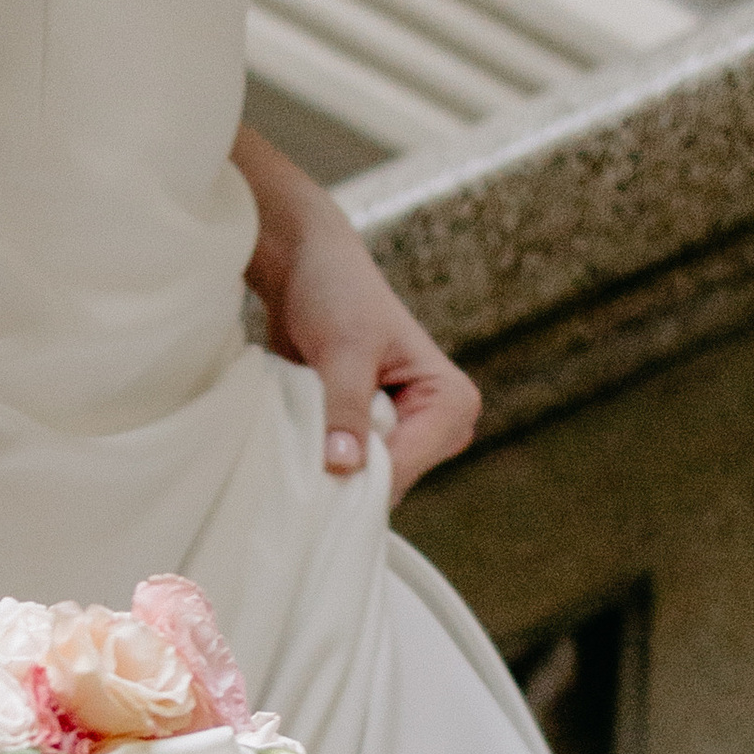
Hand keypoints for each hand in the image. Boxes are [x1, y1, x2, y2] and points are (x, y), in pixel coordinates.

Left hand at [235, 126, 481, 501]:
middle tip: (304, 446)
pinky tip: (302, 436)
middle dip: (345, 474)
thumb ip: (345, 410)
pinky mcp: (375, 440)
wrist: (306, 269)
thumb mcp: (343, 351)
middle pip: (389, 484)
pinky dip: (321, 462)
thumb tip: (344, 467)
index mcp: (451, 401)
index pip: (406, 466)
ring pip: (365, 484)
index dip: (358, 475)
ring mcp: (406, 437)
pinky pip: (349, 475)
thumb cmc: (335, 293)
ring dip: (328, 467)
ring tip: (304, 429)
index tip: (313, 469)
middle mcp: (438, 426)